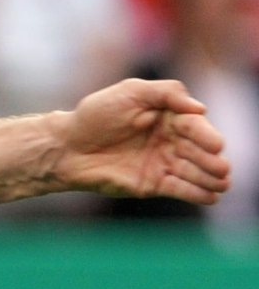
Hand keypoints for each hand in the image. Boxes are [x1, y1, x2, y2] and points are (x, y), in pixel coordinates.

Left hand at [57, 78, 231, 205]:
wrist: (66, 146)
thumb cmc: (95, 115)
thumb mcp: (130, 92)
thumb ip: (166, 93)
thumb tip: (199, 108)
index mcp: (168, 116)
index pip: (194, 126)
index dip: (206, 135)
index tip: (215, 145)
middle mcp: (170, 140)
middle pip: (197, 150)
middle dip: (211, 159)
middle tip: (221, 167)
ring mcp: (163, 163)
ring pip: (193, 171)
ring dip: (209, 178)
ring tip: (221, 182)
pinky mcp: (152, 184)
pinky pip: (179, 189)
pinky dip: (196, 193)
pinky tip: (210, 196)